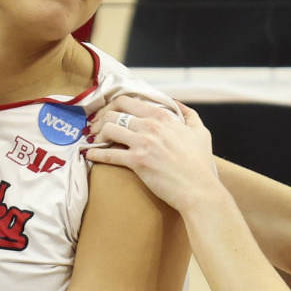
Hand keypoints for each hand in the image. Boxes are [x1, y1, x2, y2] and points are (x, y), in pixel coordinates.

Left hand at [85, 97, 221, 212]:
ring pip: (109, 129)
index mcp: (162, 116)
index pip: (128, 101)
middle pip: (114, 112)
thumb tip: (176, 103)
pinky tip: (89, 155)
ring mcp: (143, 143)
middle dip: (100, 118)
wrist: (198, 189)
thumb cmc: (200, 164)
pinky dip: (96, 154)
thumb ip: (189, 114)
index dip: (112, 106)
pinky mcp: (137, 161)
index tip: (106, 113)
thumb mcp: (201, 132)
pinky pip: (109, 154)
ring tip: (93, 141)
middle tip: (94, 127)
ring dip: (96, 134)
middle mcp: (151, 125)